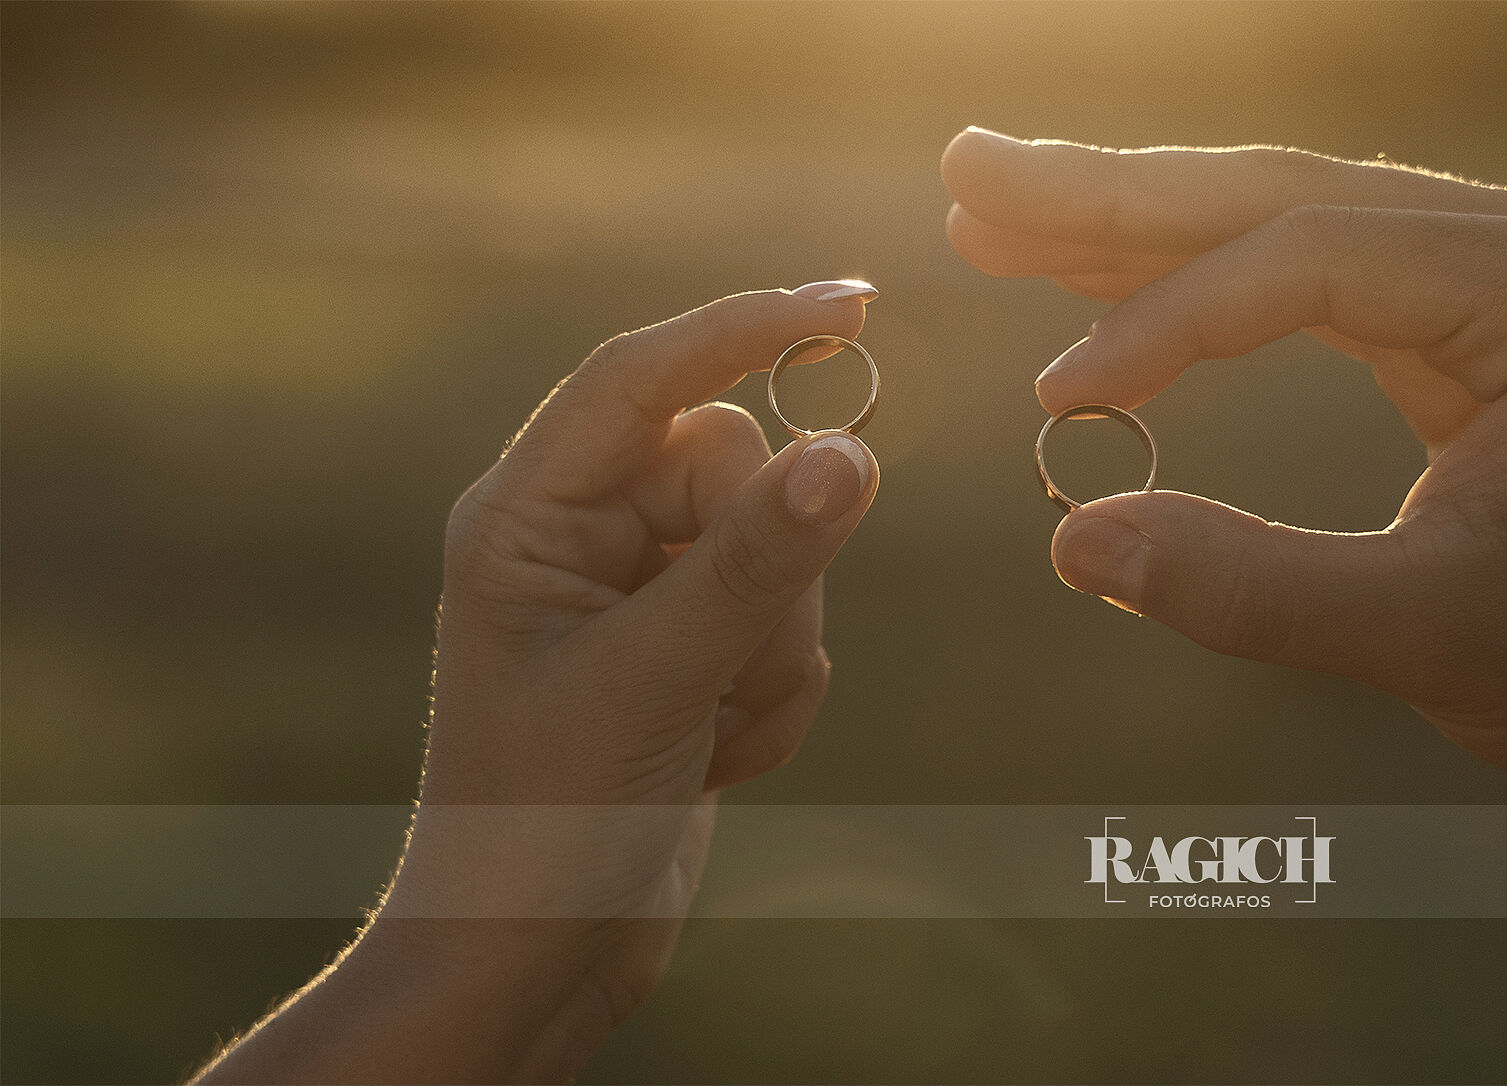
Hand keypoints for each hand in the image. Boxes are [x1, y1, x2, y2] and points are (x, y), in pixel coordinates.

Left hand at [196, 282, 881, 1083]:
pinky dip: (775, 696)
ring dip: (771, 653)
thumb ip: (754, 562)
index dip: (745, 328)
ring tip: (704, 735)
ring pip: (781, 550)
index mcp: (526, 514)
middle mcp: (582, 535)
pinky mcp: (691, 648)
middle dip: (764, 577)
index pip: (642, 377)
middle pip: (739, 470)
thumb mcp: (653, 680)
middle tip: (720, 670)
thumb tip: (851, 452)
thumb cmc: (545, 820)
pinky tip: (713, 759)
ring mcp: (642, 593)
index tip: (854, 305)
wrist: (534, 957)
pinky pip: (789, 622)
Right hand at [943, 129, 1506, 841]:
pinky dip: (1202, 282)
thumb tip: (1076, 540)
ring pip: (1284, 220)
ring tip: (999, 210)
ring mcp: (1498, 270)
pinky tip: (1101, 274)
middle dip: (1116, 193)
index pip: (1309, 260)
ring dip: (1139, 223)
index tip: (1058, 394)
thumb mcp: (1427, 635)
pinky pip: (1312, 275)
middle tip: (971, 172)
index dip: (1164, 319)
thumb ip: (1251, 588)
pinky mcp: (1467, 313)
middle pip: (1280, 195)